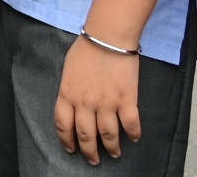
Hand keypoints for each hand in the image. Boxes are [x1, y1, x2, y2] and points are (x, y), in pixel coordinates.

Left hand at [54, 36, 140, 163]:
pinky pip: (130, 124)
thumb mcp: (68, 69)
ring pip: (108, 135)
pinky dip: (133, 134)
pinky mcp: (127, 100)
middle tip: (94, 160)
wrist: (108, 36)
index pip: (63, 125)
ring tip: (114, 153)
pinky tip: (133, 138)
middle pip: (85, 135)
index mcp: (67, 94)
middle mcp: (85, 103)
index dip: (67, 140)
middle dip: (89, 151)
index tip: (71, 149)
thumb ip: (69, 89)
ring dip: (111, 147)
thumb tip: (72, 102)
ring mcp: (106, 103)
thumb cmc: (87, 48)